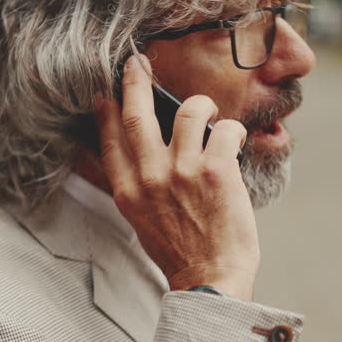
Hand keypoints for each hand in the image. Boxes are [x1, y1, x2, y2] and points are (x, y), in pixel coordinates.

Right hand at [94, 53, 259, 300]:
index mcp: (128, 191)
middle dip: (137, 82)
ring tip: (209, 113)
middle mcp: (150, 177)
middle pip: (137, 114)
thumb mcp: (142, 221)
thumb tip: (140, 156)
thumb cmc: (181, 253)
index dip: (108, 110)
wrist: (210, 279)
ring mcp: (183, 171)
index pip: (111, 138)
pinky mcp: (216, 171)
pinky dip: (233, 130)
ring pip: (189, 112)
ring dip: (202, 106)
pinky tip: (236, 140)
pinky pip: (225, 129)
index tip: (106, 91)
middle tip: (138, 62)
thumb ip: (137, 186)